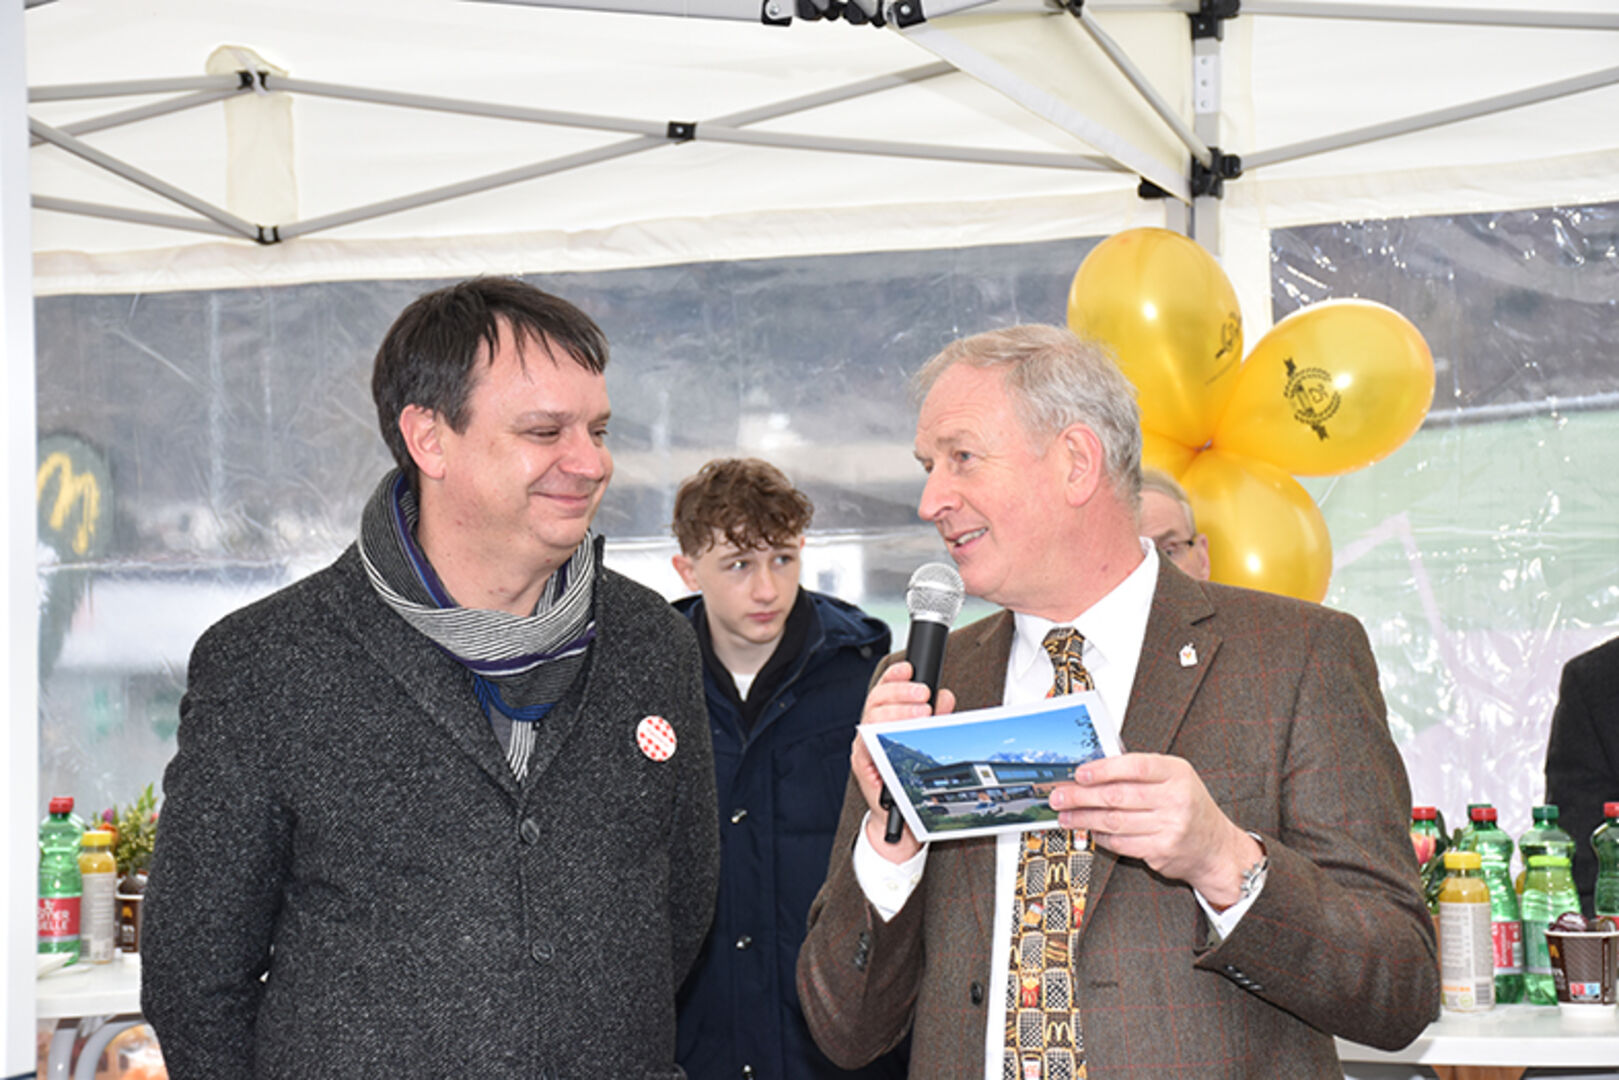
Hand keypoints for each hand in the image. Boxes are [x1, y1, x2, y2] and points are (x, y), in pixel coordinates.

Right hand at [849, 662, 955, 861]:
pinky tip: (896, 733)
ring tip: (921, 713)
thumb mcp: (925, 741)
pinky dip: (879, 737)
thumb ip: (935, 717)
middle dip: (900, 693)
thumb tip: (945, 698)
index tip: (909, 668)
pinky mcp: (862, 765)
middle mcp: (870, 730)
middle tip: (924, 695)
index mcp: (884, 719)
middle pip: (876, 700)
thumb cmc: (909, 777)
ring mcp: (864, 747)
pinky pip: (865, 746)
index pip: (885, 690)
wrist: (899, 817)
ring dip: (896, 712)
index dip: (894, 676)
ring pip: (871, 719)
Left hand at [1047, 752, 1260, 908]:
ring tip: (1065, 815)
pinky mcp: (1161, 851)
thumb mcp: (1174, 778)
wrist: (1215, 847)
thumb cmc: (1188, 806)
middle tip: (1059, 796)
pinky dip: (1100, 836)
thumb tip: (1092, 770)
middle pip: (1118, 796)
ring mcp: (1170, 827)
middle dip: (1081, 796)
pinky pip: (1120, 842)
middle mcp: (1176, 799)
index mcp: (1177, 773)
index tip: (1080, 773)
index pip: (1135, 767)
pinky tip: (1089, 830)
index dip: (1103, 770)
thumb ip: (1140, 771)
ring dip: (1084, 818)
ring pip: (1114, 821)